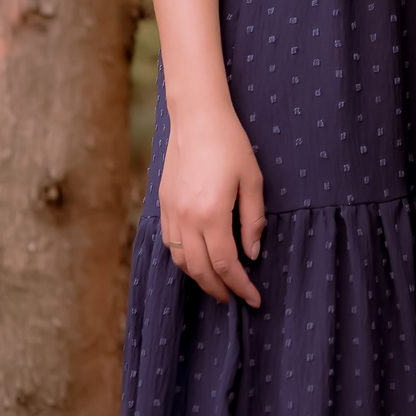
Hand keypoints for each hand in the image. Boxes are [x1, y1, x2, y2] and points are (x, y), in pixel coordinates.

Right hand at [159, 101, 267, 307]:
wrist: (197, 117)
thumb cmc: (230, 144)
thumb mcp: (252, 180)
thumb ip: (253, 220)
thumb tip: (252, 254)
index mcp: (211, 214)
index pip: (226, 265)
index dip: (240, 286)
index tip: (253, 298)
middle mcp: (186, 219)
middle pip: (200, 270)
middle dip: (219, 289)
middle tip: (234, 298)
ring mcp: (171, 212)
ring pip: (181, 261)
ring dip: (199, 278)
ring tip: (216, 284)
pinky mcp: (162, 204)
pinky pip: (169, 243)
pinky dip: (183, 259)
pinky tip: (197, 259)